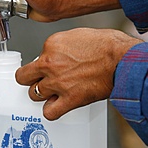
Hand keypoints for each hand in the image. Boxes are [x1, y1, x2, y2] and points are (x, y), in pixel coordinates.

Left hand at [16, 27, 141, 119]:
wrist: (122, 59)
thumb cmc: (108, 45)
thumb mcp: (79, 34)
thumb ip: (62, 46)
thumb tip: (60, 54)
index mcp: (51, 45)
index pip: (36, 58)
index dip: (42, 64)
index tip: (50, 67)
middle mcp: (50, 63)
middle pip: (24, 77)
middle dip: (31, 79)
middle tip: (41, 80)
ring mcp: (58, 83)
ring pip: (33, 95)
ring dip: (41, 95)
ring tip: (51, 94)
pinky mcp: (69, 99)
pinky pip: (49, 112)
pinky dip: (51, 111)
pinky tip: (57, 106)